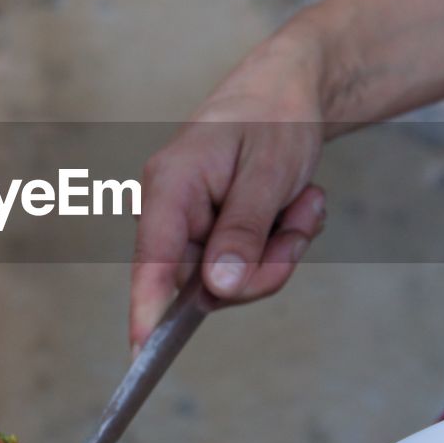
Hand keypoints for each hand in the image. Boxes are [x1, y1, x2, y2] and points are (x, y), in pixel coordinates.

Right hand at [130, 31, 326, 349]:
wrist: (287, 90)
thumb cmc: (272, 116)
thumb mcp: (268, 172)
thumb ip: (243, 232)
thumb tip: (219, 289)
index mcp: (169, 187)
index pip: (151, 259)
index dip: (146, 309)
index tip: (142, 352)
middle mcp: (169, 210)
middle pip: (204, 282)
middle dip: (264, 266)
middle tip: (299, 226)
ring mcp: (189, 225)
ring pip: (231, 279)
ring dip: (279, 251)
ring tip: (301, 202)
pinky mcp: (210, 233)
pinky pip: (244, 266)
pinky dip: (279, 244)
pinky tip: (294, 206)